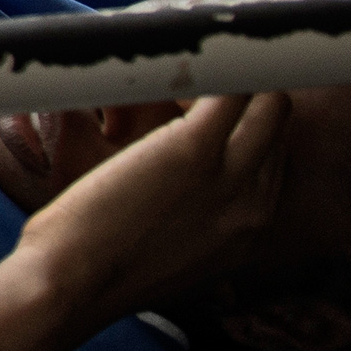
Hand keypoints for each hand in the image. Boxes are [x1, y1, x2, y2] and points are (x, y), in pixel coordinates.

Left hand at [15, 93, 294, 329]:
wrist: (72, 285)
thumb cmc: (99, 267)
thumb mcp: (172, 254)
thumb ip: (198, 223)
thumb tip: (185, 193)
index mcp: (253, 227)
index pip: (275, 153)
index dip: (240, 123)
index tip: (193, 111)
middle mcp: (256, 204)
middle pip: (278, 120)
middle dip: (238, 91)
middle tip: (174, 92)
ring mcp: (232, 177)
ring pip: (269, 98)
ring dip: (225, 76)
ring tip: (165, 86)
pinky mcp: (193, 150)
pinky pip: (229, 86)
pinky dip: (206, 65)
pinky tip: (163, 66)